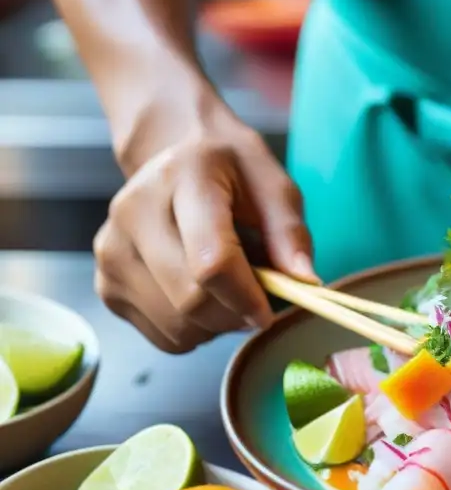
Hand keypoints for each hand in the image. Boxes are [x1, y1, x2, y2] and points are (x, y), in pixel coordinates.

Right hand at [94, 107, 317, 353]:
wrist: (173, 153)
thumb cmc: (231, 170)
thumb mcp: (274, 186)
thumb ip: (291, 233)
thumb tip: (305, 283)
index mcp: (184, 177)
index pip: (211, 260)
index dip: (246, 297)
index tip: (269, 311)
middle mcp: (135, 211)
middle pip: (190, 300)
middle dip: (234, 315)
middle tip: (256, 300)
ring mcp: (112, 249)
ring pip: (176, 327)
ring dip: (215, 326)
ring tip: (226, 289)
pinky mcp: (106, 283)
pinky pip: (161, 336)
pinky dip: (192, 331)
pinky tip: (200, 295)